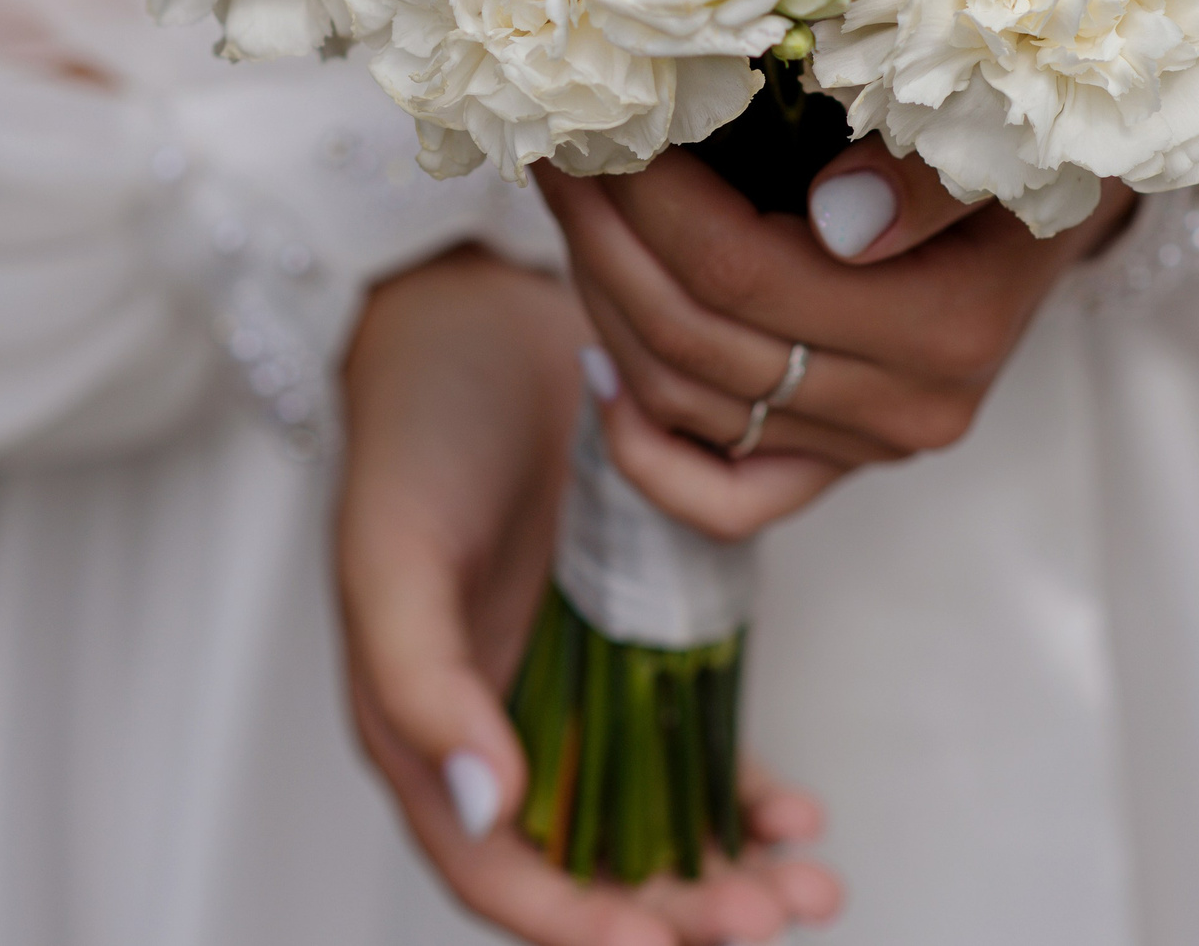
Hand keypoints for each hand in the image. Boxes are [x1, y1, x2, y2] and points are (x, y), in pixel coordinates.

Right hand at [336, 246, 843, 945]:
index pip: (498, 869)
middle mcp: (502, 722)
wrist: (475, 313)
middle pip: (590, 862)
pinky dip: (742, 791)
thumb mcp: (393, 553)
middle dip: (676, 913)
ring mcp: (576, 682)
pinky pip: (693, 742)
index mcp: (426, 725)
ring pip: (651, 818)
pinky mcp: (637, 636)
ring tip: (804, 887)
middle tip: (766, 918)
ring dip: (723, 872)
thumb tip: (492, 805)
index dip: (575, 922)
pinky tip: (795, 811)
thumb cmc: (415, 429)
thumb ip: (423, 684)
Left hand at [536, 142, 1134, 540]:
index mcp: (950, 325)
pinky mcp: (838, 465)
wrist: (1060, 198)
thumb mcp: (1000, 131)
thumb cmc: (1022, 140)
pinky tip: (596, 369)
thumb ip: (931, 172)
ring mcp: (868, 449)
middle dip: (605, 233)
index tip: (603, 119)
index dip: (649, 200)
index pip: (743, 270)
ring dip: (602, 297)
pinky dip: (644, 453)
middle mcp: (909, 409)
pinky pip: (723, 500)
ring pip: (684, 398)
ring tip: (570, 201)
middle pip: (695, 336)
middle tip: (559, 145)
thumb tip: (838, 217)